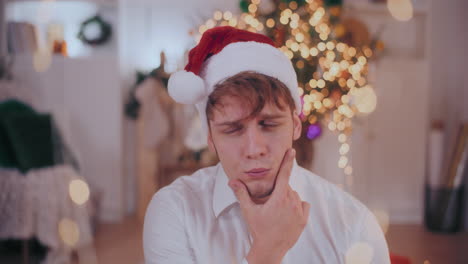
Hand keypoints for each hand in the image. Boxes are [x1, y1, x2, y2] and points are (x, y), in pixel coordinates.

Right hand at [229, 148, 310, 263]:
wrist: (270, 249)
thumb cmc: (258, 229)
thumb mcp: (249, 211)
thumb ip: (241, 193)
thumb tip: (232, 181)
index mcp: (279, 198)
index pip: (284, 174)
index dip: (288, 161)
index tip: (292, 151)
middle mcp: (292, 202)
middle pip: (286, 187)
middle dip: (279, 191)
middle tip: (270, 204)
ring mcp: (299, 211)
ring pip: (294, 196)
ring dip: (287, 199)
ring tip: (277, 212)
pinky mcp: (304, 220)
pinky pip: (303, 205)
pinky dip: (297, 206)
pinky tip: (288, 214)